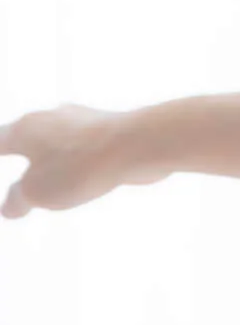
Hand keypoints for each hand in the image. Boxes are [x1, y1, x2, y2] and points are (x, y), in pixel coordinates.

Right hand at [0, 105, 157, 217]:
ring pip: (57, 141)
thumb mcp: (36, 192)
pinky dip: (75, 163)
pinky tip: (82, 177)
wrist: (142, 144)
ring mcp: (84, 122)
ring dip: (49, 159)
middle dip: (17, 150)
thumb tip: (11, 206)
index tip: (0, 155)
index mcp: (26, 128)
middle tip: (11, 153)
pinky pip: (83, 149)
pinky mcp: (110, 131)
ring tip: (47, 178)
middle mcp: (53, 118)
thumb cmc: (81, 165)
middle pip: (26, 136)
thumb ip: (17, 200)